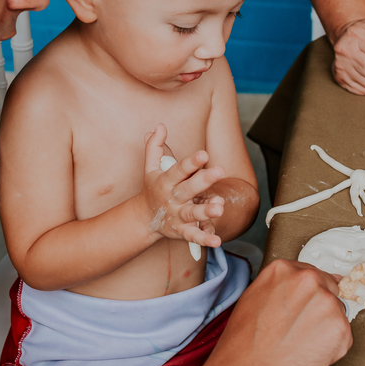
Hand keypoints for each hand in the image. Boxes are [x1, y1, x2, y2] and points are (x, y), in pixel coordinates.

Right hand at [141, 124, 225, 247]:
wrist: (144, 218)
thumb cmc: (152, 187)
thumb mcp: (150, 167)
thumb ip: (155, 147)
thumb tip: (160, 125)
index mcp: (165, 181)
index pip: (178, 170)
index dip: (191, 162)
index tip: (204, 154)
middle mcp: (172, 198)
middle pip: (188, 189)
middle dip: (203, 180)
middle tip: (220, 170)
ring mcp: (177, 215)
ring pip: (192, 213)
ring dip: (206, 211)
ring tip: (220, 207)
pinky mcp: (182, 231)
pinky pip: (193, 235)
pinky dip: (204, 239)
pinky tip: (217, 240)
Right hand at [204, 259, 351, 365]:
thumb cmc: (244, 343)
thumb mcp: (253, 298)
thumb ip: (280, 287)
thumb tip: (301, 288)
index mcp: (284, 270)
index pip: (311, 273)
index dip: (307, 294)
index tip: (303, 306)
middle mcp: (308, 281)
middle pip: (327, 290)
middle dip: (318, 309)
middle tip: (299, 330)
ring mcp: (327, 304)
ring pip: (336, 313)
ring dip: (325, 327)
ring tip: (300, 343)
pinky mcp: (341, 329)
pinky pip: (343, 335)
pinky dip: (331, 346)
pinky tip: (309, 353)